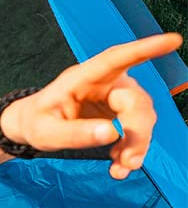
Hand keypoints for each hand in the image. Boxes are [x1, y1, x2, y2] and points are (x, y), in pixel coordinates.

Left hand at [1, 32, 180, 179]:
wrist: (34, 127)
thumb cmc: (37, 122)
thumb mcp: (45, 132)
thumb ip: (74, 133)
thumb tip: (111, 132)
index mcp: (82, 78)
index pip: (116, 59)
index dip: (144, 48)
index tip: (172, 40)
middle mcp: (104, 84)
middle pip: (136, 100)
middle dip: (138, 131)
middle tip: (129, 159)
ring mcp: (115, 99)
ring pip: (143, 118)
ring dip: (138, 145)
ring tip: (123, 167)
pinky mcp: (121, 115)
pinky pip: (138, 132)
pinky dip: (133, 151)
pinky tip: (119, 167)